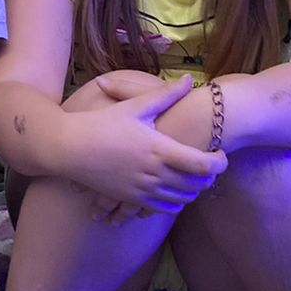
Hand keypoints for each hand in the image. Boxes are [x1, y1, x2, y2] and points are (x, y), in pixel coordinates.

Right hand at [63, 75, 225, 218]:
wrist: (68, 148)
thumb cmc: (101, 124)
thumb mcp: (133, 106)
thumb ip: (164, 95)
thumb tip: (188, 80)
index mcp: (158, 148)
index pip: (203, 164)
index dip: (219, 163)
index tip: (221, 155)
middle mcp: (154, 173)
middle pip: (197, 185)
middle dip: (209, 176)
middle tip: (210, 164)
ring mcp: (143, 190)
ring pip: (182, 199)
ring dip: (193, 190)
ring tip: (192, 175)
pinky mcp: (132, 199)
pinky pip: (163, 209)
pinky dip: (175, 201)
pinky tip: (174, 189)